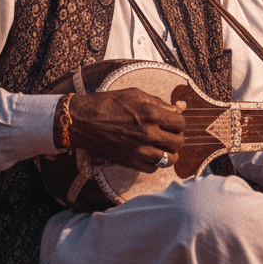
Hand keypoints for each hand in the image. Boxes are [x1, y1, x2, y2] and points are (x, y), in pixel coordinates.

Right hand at [63, 87, 184, 171]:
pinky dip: (155, 163)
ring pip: (169, 159)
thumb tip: (176, 109)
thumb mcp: (135, 94)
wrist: (82, 121)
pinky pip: (152, 169)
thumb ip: (158, 102)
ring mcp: (139, 150)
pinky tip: (150, 154)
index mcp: (151, 114)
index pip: (180, 123)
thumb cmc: (108, 103)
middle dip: (177, 137)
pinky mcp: (129, 162)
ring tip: (164, 146)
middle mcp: (148, 133)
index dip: (179, 122)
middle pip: (178, 142)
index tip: (173, 121)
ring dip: (170, 153)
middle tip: (170, 133)